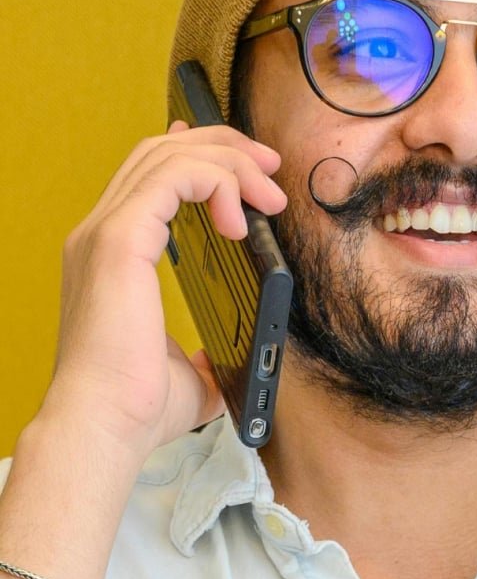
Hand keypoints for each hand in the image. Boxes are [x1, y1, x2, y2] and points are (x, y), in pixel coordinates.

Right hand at [40, 122, 286, 458]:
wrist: (106, 430)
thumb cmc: (138, 406)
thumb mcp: (188, 370)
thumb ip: (205, 353)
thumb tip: (227, 356)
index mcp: (115, 253)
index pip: (152, 174)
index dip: (201, 155)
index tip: (249, 168)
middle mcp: (103, 232)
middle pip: (163, 150)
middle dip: (225, 148)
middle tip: (270, 168)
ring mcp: (106, 232)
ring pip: (171, 155)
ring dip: (230, 163)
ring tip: (269, 195)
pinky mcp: (119, 241)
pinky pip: (175, 178)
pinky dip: (216, 184)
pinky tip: (240, 223)